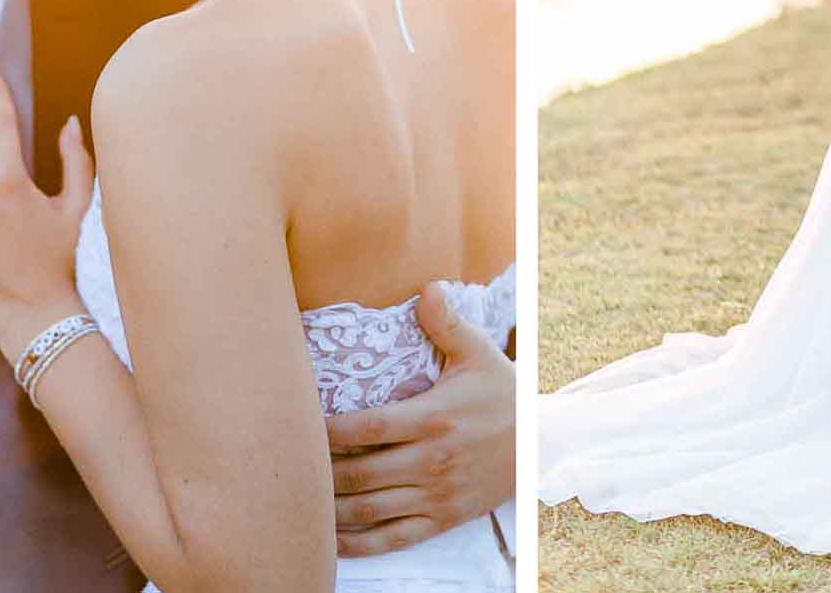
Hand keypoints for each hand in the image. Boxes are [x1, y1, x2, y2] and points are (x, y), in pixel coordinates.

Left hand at [325, 283, 514, 555]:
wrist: (539, 443)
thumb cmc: (502, 395)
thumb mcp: (478, 354)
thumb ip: (446, 323)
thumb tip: (426, 287)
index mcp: (433, 419)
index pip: (368, 428)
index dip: (328, 431)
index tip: (302, 424)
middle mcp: (432, 461)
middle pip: (360, 472)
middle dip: (321, 470)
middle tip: (291, 462)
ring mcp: (436, 496)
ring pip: (371, 509)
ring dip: (332, 508)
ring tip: (302, 498)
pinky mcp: (442, 520)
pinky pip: (393, 538)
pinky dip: (358, 543)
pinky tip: (333, 537)